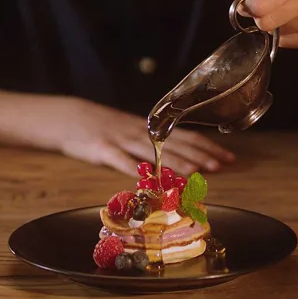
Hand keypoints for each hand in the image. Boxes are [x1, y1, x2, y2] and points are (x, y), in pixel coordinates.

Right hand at [55, 98, 234, 175]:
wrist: (69, 118)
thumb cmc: (102, 127)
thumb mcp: (131, 133)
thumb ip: (152, 147)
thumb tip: (179, 162)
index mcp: (149, 129)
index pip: (185, 136)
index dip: (207, 146)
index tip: (228, 156)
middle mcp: (141, 133)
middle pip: (175, 144)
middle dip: (200, 155)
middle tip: (222, 165)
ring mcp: (121, 141)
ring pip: (153, 152)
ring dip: (176, 163)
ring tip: (197, 173)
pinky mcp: (103, 150)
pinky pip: (121, 162)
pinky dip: (136, 171)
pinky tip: (150, 181)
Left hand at [233, 0, 297, 47]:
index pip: (259, 6)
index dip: (249, 4)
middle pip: (265, 23)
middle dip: (260, 15)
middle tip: (269, 2)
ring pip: (275, 34)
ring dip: (274, 22)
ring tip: (288, 6)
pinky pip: (286, 43)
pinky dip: (285, 32)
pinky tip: (296, 17)